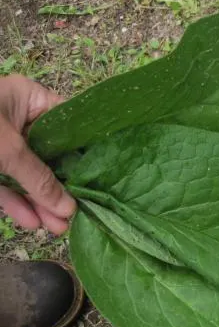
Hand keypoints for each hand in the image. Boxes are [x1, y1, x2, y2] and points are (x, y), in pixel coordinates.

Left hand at [0, 75, 74, 234]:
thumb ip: (39, 180)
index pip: (68, 124)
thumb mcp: (8, 150)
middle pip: (48, 156)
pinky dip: (16, 203)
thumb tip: (69, 209)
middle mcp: (16, 119)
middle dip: (60, 188)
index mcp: (27, 99)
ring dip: (40, 203)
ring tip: (58, 228)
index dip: (84, 152)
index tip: (102, 179)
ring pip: (27, 175)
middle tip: (76, 215)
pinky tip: (30, 222)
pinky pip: (4, 185)